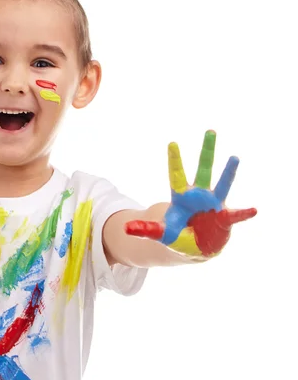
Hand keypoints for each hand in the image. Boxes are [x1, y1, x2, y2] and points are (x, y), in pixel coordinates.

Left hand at [125, 130, 255, 257]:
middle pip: (203, 170)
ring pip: (222, 184)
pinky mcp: (225, 218)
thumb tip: (125, 228)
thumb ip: (146, 230)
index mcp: (181, 197)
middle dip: (206, 152)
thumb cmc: (177, 236)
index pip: (176, 176)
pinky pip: (235, 215)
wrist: (195, 248)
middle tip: (210, 131)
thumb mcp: (161, 233)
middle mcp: (199, 196)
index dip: (175, 161)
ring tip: (234, 157)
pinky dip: (244, 214)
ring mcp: (214, 204)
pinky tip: (253, 210)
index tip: (172, 143)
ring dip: (228, 172)